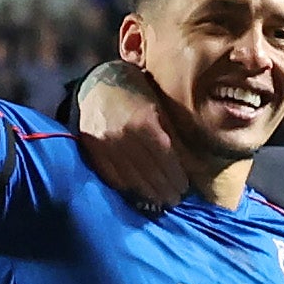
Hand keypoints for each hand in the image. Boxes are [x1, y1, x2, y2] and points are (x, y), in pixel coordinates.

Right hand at [71, 62, 195, 210]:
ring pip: (129, 177)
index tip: (185, 189)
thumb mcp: (161, 109)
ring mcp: (104, 144)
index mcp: (144, 124)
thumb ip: (175, 137)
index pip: (164, 159)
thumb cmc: (138, 93)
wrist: (99, 82)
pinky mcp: (91, 148)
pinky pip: (110, 174)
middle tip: (174, 200)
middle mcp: (122, 136)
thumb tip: (193, 166)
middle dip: (164, 189)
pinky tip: (137, 193)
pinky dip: (125, 186)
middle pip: (148, 171)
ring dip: (147, 192)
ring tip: (160, 201)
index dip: (175, 177)